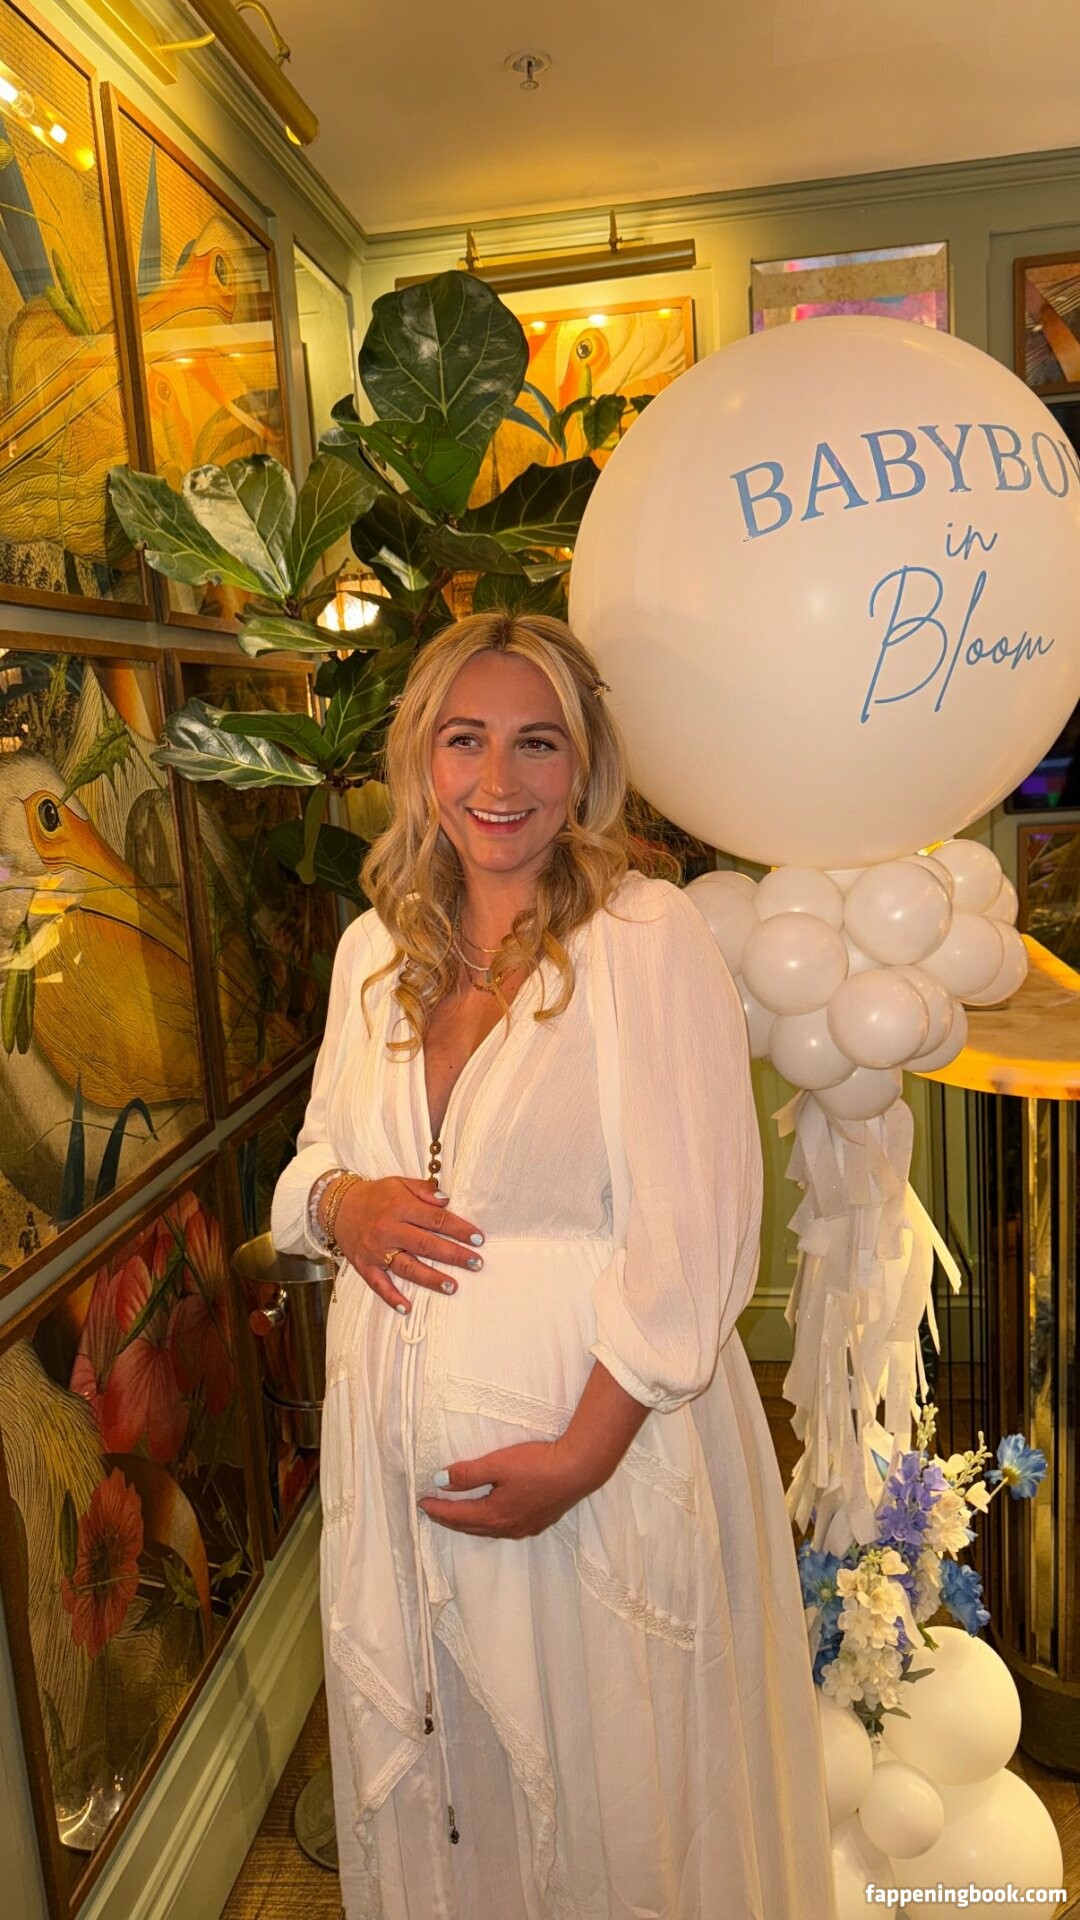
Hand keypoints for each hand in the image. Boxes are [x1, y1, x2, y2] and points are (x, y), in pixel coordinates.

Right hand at [329, 1176, 483, 1313]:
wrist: (337, 1205)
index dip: (459, 1229)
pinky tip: (408, 1307)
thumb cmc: (375, 1195)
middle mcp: (388, 1229)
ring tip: (452, 1286)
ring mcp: (376, 1250)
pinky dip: (392, 1297)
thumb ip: (424, 1190)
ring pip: (406, 1267)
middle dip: (453, 1255)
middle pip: (426, 1244)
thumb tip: (447, 1201)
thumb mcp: (399, 1183)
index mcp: (399, 1206)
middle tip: (476, 1263)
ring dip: (430, 1278)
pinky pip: (378, 1284)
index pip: (435, 1219)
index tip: (478, 1238)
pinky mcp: (364, 1265)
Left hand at [418, 1438, 599, 1539]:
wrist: (578, 1470)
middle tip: (434, 1510)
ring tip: (458, 1514)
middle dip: (450, 1518)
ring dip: (469, 1522)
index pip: (457, 1514)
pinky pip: (504, 1526)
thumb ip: (468, 1474)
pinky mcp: (539, 1521)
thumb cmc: (537, 1465)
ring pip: (488, 1529)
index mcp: (493, 1515)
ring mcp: (525, 1527)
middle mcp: (507, 1527)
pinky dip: (489, 1522)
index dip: (437, 1509)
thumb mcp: (497, 1465)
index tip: (421, 1502)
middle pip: (470, 1526)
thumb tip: (440, 1481)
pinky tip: (492, 1515)